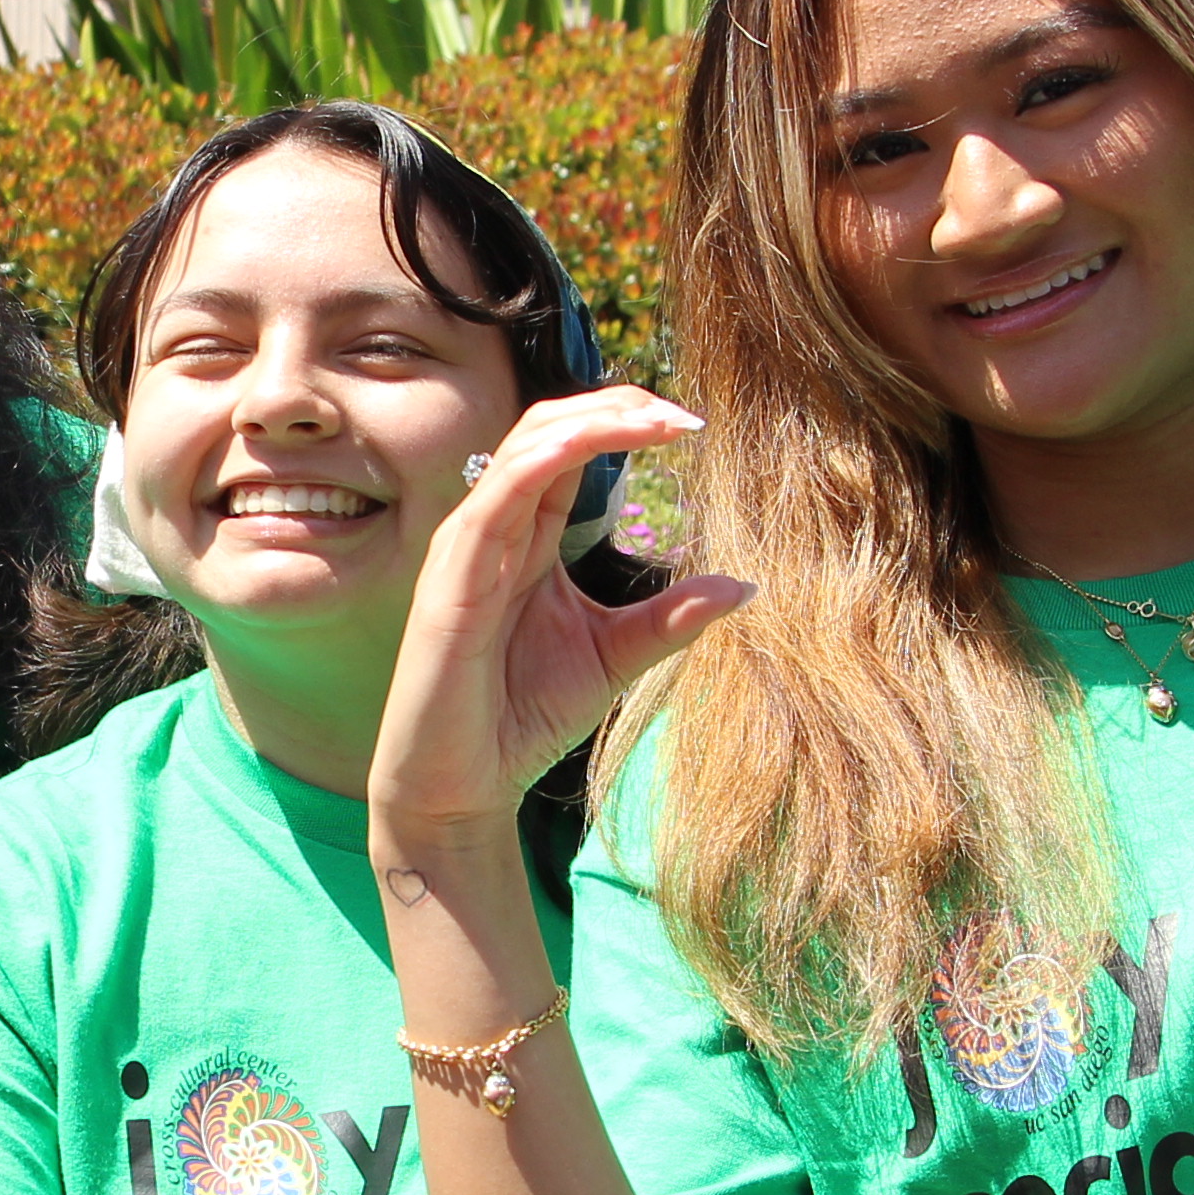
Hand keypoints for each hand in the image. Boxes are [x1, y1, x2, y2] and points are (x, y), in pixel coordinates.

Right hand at [368, 390, 746, 845]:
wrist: (461, 788)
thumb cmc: (521, 719)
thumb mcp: (615, 656)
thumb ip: (670, 617)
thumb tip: (744, 585)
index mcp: (528, 536)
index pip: (571, 447)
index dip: (627, 422)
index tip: (693, 426)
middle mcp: (494, 528)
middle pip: (548, 428)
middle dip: (616, 406)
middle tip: (683, 415)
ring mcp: (467, 548)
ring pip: (523, 448)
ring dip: (590, 421)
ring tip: (655, 419)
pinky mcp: (450, 579)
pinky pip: (492, 500)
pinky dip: (539, 461)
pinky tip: (584, 442)